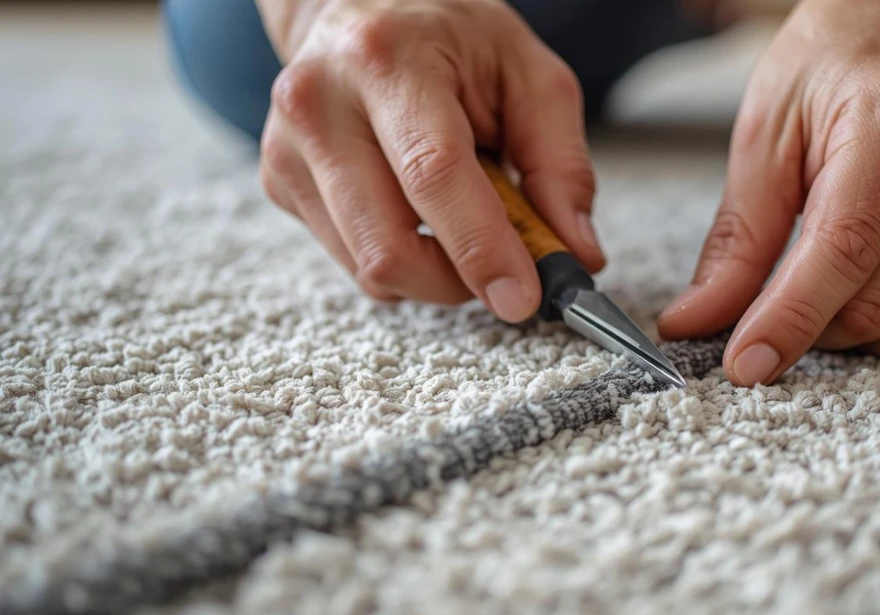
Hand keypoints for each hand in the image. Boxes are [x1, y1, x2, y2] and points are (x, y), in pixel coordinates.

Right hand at [255, 0, 603, 321]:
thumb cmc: (454, 43)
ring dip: (434, 274)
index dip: (481, 249)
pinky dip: (401, 258)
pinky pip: (352, 262)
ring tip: (460, 218)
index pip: (432, 175)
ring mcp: (288, 148)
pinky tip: (416, 209)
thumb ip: (562, 165)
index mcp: (386, 60)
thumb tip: (577, 255)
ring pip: (369, 269)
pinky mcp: (278, 183)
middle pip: (388, 246)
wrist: (364, 10)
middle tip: (505, 265)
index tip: (524, 298)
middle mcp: (320, 103)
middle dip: (459, 281)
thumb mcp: (531, 77)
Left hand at [658, 0, 879, 384]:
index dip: (788, 323)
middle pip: (878, 304)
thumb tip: (697, 321)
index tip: (745, 368)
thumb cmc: (843, 58)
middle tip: (773, 304)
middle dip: (811, 329)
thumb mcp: (770, 127)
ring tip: (830, 287)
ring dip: (862, 338)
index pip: (842, 254)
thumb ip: (738, 235)